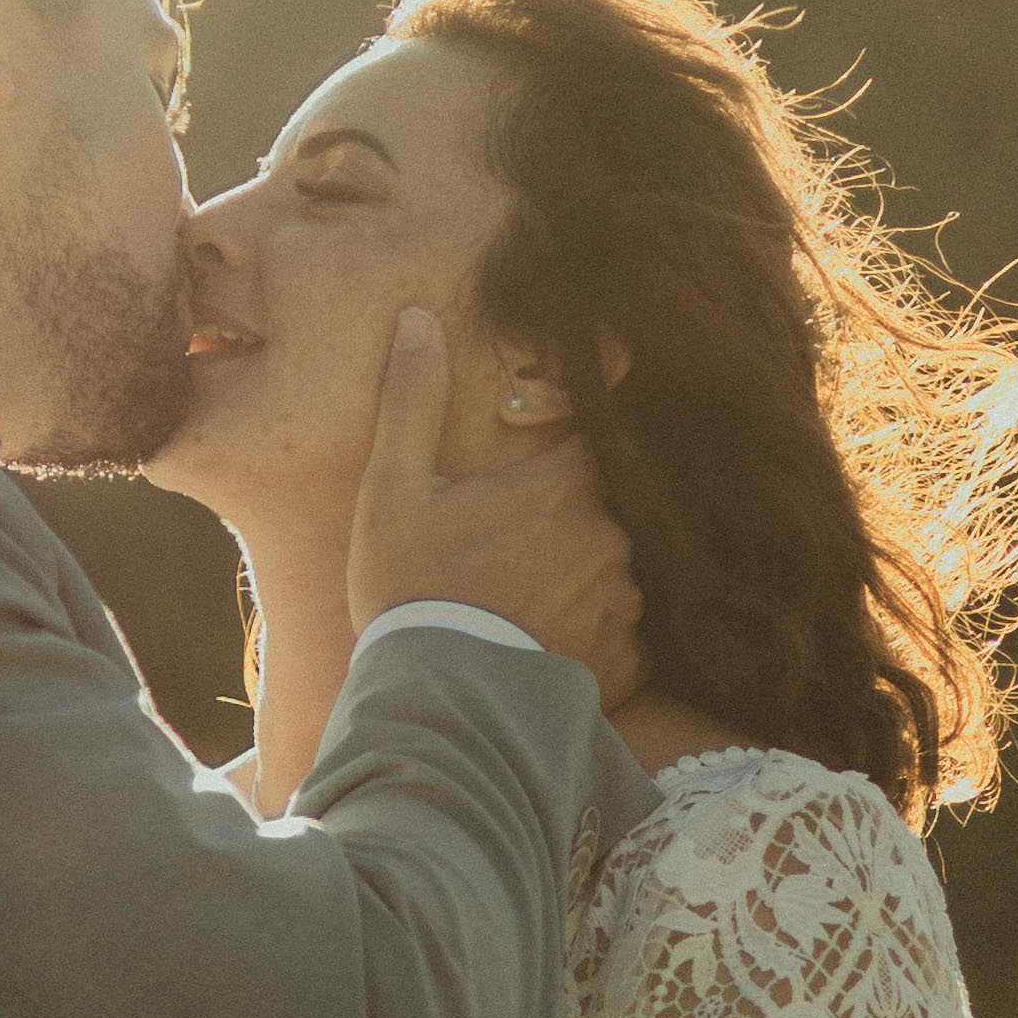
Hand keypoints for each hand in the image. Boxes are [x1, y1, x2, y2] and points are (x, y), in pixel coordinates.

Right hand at [346, 309, 644, 697]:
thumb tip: (418, 320)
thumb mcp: (392, 488)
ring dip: (581, 576)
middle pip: (604, 506)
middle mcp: (608, 535)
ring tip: (525, 604)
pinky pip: (623, 633)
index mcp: (562, 485)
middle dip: (567, 518)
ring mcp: (622, 600)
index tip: (552, 452)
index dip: (573, 442)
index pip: (596, 437)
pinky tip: (546, 643)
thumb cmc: (408, 587)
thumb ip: (411, 401)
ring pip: (615, 569)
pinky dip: (593, 634)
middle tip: (511, 548)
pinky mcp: (626, 659)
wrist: (434, 697)